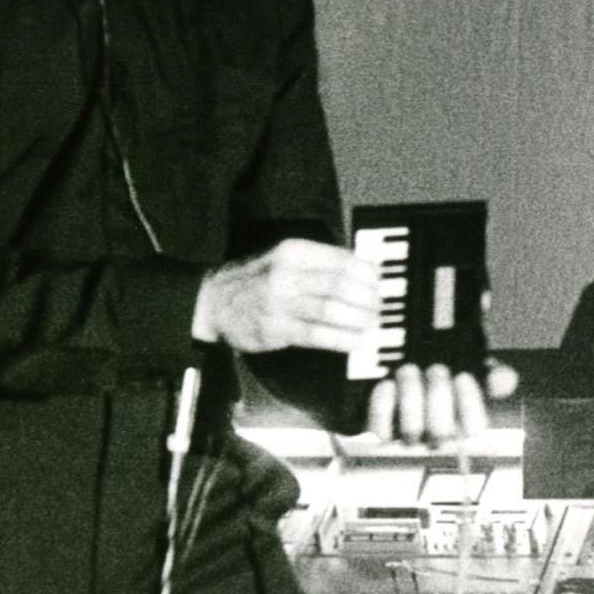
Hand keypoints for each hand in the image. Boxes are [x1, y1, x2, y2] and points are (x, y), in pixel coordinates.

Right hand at [193, 239, 379, 354]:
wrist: (212, 301)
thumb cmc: (256, 279)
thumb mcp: (285, 258)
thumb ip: (321, 263)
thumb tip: (366, 272)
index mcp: (294, 251)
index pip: (343, 261)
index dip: (369, 275)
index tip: (380, 284)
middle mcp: (286, 274)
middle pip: (341, 285)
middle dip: (368, 299)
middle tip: (380, 307)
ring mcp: (279, 302)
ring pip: (331, 309)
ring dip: (359, 319)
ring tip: (372, 323)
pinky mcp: (275, 329)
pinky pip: (317, 334)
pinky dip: (342, 338)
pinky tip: (357, 341)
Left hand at [357, 359, 517, 445]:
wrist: (409, 369)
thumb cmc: (447, 372)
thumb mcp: (475, 367)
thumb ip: (494, 373)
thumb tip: (504, 380)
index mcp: (467, 423)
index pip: (475, 428)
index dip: (469, 404)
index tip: (463, 376)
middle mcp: (440, 437)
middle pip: (442, 431)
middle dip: (438, 395)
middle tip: (436, 368)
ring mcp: (410, 437)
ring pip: (411, 431)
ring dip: (411, 395)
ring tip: (410, 369)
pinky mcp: (383, 431)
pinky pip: (381, 427)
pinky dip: (383, 404)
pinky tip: (387, 383)